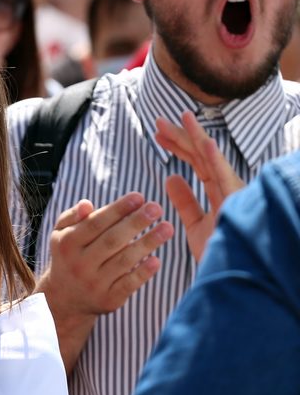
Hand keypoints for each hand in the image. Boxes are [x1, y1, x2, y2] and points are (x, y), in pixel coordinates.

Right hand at [39, 192, 173, 318]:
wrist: (65, 298)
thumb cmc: (69, 256)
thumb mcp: (60, 234)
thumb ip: (72, 215)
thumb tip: (87, 204)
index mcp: (66, 244)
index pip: (95, 223)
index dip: (118, 209)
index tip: (139, 197)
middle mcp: (78, 265)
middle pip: (112, 240)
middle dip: (136, 222)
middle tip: (156, 208)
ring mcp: (93, 284)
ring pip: (124, 261)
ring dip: (148, 243)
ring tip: (167, 228)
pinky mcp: (108, 300)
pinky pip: (129, 284)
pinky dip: (143, 272)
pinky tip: (157, 259)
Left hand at [155, 112, 244, 262]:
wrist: (229, 277)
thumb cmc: (218, 252)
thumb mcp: (194, 224)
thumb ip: (185, 201)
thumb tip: (171, 177)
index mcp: (219, 192)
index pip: (196, 163)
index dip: (178, 147)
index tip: (157, 134)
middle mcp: (228, 188)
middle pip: (202, 156)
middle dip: (182, 136)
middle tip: (159, 120)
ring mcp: (234, 194)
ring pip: (214, 160)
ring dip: (197, 138)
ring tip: (183, 117)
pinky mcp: (237, 204)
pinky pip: (226, 179)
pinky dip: (215, 160)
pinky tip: (204, 143)